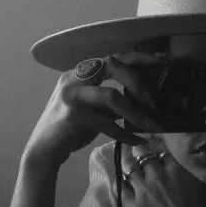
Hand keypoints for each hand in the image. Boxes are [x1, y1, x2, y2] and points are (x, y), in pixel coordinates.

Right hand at [20, 52, 162, 171]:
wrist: (44, 149)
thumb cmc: (72, 127)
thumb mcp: (95, 108)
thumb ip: (115, 100)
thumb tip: (147, 100)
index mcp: (80, 72)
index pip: (112, 57)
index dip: (138, 58)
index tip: (161, 62)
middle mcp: (74, 78)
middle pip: (111, 65)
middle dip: (138, 81)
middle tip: (154, 100)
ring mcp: (72, 95)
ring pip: (112, 95)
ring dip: (136, 112)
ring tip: (152, 125)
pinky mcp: (73, 116)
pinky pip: (107, 123)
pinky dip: (126, 133)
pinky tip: (139, 140)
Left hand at [115, 139, 205, 206]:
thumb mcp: (198, 184)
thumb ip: (186, 172)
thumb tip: (180, 167)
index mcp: (173, 168)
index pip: (160, 150)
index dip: (155, 147)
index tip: (152, 145)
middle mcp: (155, 174)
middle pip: (142, 155)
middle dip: (138, 150)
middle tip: (135, 148)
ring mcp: (142, 189)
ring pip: (129, 168)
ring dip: (128, 164)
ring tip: (126, 161)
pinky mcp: (133, 204)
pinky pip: (121, 190)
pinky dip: (120, 184)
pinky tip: (119, 181)